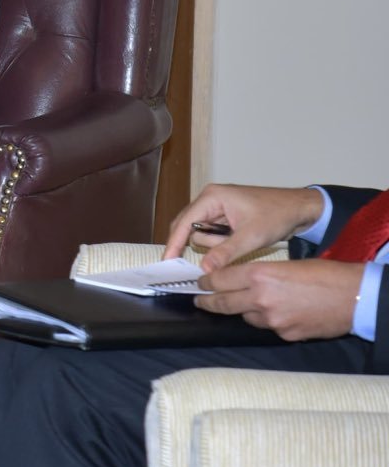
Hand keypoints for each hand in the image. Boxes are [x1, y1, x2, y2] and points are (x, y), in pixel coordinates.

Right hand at [162, 183, 324, 268]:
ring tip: (241, 242)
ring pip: (202, 233)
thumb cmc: (277, 215)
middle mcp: (210, 199)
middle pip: (189, 228)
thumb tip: (204, 270)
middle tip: (210, 259)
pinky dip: (222, 243)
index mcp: (212, 197)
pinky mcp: (224, 216)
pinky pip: (213, 233)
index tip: (167, 261)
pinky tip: (239, 241)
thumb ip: (224, 253)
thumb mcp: (250, 237)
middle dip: (203, 244)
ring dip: (217, 244)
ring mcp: (216, 207)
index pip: (184, 222)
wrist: (300, 209)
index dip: (174, 243)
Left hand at [193, 257, 363, 339]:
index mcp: (259, 275)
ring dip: (244, 310)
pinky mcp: (285, 334)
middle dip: (208, 302)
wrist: (355, 296)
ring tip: (251, 303)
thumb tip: (240, 281)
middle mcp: (261, 299)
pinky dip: (269, 321)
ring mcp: (273, 320)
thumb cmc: (325, 274)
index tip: (199, 283)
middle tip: (198, 300)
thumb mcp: (286, 264)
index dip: (206, 282)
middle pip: (223, 303)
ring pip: (246, 317)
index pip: (219, 280)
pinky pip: (268, 328)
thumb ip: (259, 274)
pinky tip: (280, 313)